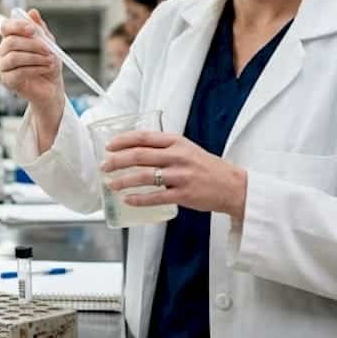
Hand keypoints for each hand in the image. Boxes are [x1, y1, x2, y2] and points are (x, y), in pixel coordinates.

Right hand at [0, 9, 63, 108]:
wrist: (52, 87)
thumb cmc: (48, 63)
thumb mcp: (48, 43)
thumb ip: (40, 29)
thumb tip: (32, 12)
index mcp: (10, 38)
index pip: (5, 27)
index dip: (17, 26)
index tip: (33, 29)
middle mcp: (2, 51)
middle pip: (10, 42)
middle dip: (32, 44)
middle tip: (49, 49)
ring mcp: (2, 67)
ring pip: (14, 57)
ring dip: (36, 58)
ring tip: (51, 60)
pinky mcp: (7, 81)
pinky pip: (18, 72)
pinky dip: (36, 69)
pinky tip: (46, 68)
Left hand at [101, 131, 247, 220]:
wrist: (232, 186)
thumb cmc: (207, 167)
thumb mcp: (187, 149)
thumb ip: (165, 148)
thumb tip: (135, 151)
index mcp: (177, 142)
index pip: (144, 137)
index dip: (123, 141)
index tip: (108, 146)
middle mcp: (178, 156)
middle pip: (139, 155)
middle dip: (117, 161)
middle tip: (104, 166)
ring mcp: (181, 176)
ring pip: (144, 176)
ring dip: (123, 180)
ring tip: (110, 184)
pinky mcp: (184, 195)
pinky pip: (156, 197)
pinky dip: (138, 199)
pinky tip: (127, 200)